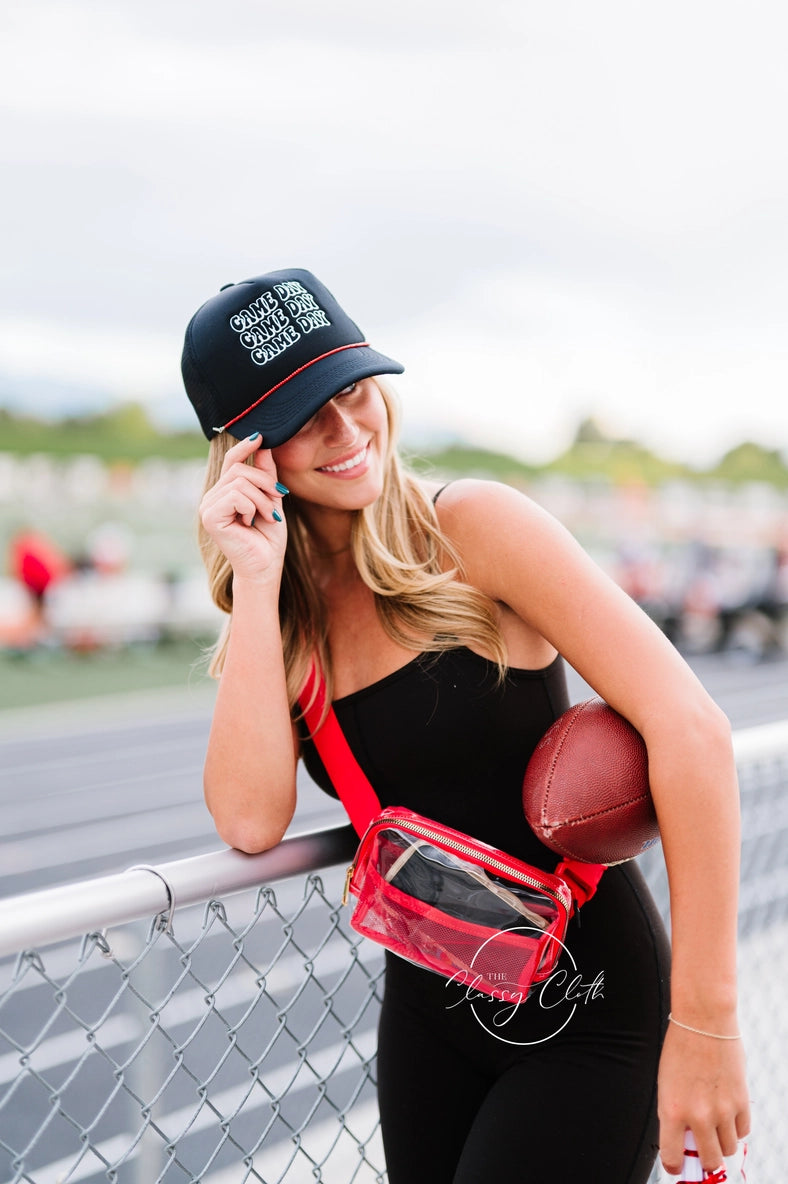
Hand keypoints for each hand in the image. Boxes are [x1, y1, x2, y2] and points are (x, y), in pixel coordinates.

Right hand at [199, 434, 287, 584]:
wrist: (265, 565)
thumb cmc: (268, 537)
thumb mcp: (271, 498)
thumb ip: (265, 474)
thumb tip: (263, 443)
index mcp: (224, 492)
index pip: (231, 461)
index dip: (244, 446)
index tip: (260, 436)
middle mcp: (212, 497)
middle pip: (239, 469)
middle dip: (264, 483)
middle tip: (276, 503)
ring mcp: (208, 507)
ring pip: (240, 482)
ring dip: (262, 499)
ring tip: (266, 517)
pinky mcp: (210, 517)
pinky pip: (235, 496)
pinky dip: (251, 507)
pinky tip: (250, 523)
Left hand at [657, 1020, 749, 1173]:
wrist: (703, 1021)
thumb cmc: (680, 1048)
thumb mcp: (666, 1083)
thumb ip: (674, 1113)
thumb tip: (684, 1140)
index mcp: (671, 1110)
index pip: (672, 1158)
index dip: (674, 1167)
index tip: (676, 1167)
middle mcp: (697, 1115)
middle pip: (708, 1161)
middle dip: (704, 1162)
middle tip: (701, 1152)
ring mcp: (722, 1110)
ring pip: (728, 1149)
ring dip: (721, 1144)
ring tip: (714, 1128)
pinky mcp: (741, 1101)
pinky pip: (743, 1132)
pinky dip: (736, 1129)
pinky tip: (727, 1116)